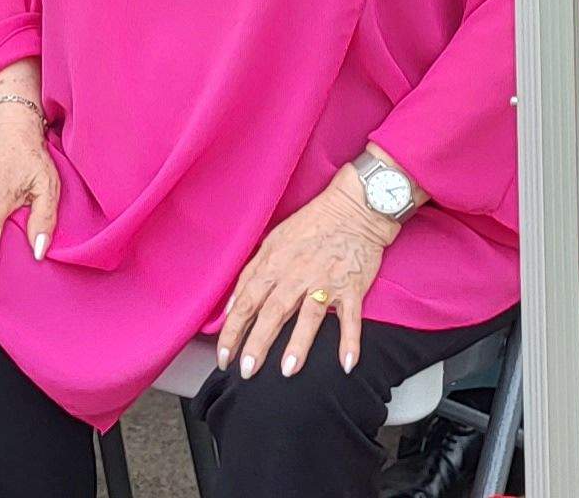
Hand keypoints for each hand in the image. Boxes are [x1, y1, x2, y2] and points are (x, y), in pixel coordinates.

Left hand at [215, 171, 400, 379]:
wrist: (355, 208)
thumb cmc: (312, 224)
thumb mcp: (272, 240)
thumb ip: (252, 272)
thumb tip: (233, 305)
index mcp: (274, 263)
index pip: (247, 302)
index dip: (233, 330)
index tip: (223, 356)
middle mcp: (297, 274)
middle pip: (273, 312)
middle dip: (257, 343)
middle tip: (247, 371)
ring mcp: (326, 281)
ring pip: (309, 316)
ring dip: (298, 344)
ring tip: (287, 371)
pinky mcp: (353, 287)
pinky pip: (351, 318)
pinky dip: (350, 341)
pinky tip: (346, 365)